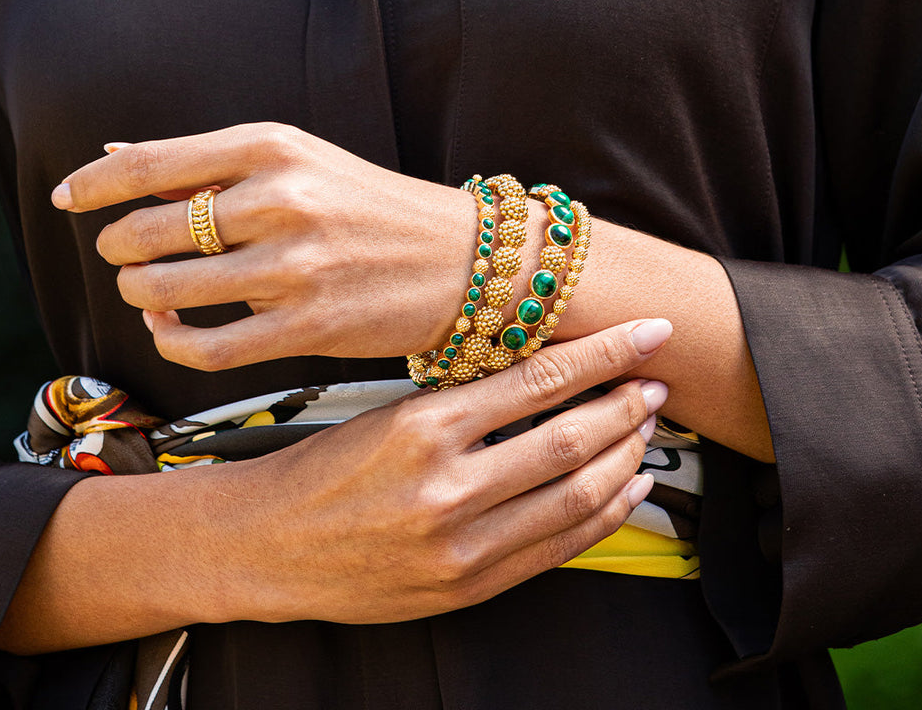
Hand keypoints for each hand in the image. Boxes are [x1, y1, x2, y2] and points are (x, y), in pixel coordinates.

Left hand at [52, 123, 477, 369]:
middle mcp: (279, 200)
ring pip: (163, 289)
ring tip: (150, 288)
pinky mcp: (305, 328)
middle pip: (142, 232)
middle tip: (124, 253)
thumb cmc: (370, 206)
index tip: (67, 200)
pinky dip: (169, 340)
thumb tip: (116, 158)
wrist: (461, 260)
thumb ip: (210, 164)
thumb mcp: (299, 160)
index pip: (149, 164)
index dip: (92, 186)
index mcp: (272, 147)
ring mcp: (292, 267)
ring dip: (140, 292)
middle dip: (116, 248)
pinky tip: (171, 327)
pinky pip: (203, 347)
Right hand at [203, 320, 670, 624]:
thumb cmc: (319, 469)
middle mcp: (447, 489)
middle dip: (626, 405)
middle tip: (654, 381)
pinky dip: (604, 516)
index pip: (539, 379)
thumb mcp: (383, 413)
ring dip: (626, 457)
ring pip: (576, 494)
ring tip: (647, 429)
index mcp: (423, 428)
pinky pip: (558, 549)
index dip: (604, 353)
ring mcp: (461, 547)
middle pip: (570, 438)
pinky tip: (627, 488)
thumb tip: (545, 375)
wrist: (266, 546)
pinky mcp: (467, 588)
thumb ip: (463, 401)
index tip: (646, 332)